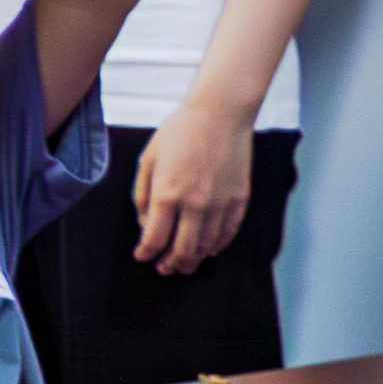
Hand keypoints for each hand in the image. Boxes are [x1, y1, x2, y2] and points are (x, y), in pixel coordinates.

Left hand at [127, 101, 255, 277]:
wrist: (219, 115)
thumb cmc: (180, 132)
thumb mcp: (148, 159)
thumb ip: (143, 193)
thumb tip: (145, 221)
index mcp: (167, 193)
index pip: (155, 237)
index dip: (147, 252)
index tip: (143, 256)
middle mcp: (195, 203)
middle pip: (182, 248)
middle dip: (171, 263)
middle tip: (165, 269)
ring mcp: (220, 203)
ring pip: (207, 244)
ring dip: (194, 258)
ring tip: (185, 264)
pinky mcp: (240, 199)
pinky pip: (228, 231)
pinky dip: (218, 245)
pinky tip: (209, 249)